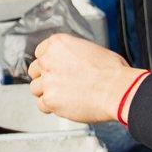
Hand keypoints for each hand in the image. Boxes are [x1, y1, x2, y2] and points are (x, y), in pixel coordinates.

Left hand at [27, 33, 144, 123]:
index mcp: (58, 44)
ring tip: (63, 96)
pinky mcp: (50, 100)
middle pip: (34, 70)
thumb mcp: (91, 50)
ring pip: (35, 89)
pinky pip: (42, 105)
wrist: (117, 90)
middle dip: (45, 78)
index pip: (40, 52)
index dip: (48, 63)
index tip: (53, 69)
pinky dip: (51, 107)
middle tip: (59, 84)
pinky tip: (63, 105)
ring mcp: (48, 81)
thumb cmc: (112, 71)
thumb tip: (70, 62)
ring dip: (47, 93)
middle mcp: (48, 60)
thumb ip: (73, 55)